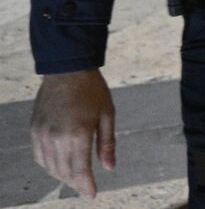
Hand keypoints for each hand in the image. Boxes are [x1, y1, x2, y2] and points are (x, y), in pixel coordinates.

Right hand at [31, 69, 114, 198]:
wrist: (68, 70)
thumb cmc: (92, 91)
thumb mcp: (107, 115)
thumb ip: (107, 143)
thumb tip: (109, 167)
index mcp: (78, 134)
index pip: (80, 169)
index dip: (85, 185)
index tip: (91, 194)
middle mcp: (57, 137)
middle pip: (64, 171)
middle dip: (76, 182)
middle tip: (85, 188)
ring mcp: (42, 134)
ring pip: (50, 166)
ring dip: (62, 175)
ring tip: (75, 179)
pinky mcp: (34, 130)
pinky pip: (40, 156)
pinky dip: (49, 165)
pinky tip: (59, 166)